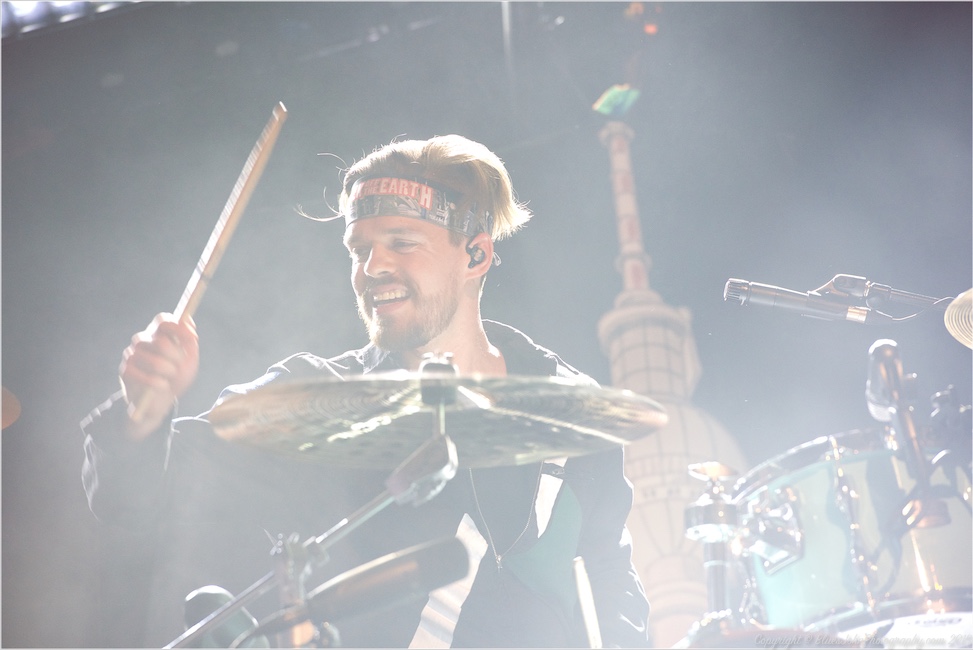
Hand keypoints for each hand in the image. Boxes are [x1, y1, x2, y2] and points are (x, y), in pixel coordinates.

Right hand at [119, 313, 198, 439]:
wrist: (163, 400)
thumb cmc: (176, 376)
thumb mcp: (190, 360)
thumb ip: (190, 341)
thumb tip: (188, 323)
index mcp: (158, 334)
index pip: (162, 320)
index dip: (178, 328)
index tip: (192, 338)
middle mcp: (142, 340)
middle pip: (161, 342)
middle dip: (177, 357)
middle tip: (179, 366)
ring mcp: (131, 354)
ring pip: (154, 361)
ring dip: (168, 372)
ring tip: (170, 378)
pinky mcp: (125, 370)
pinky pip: (142, 375)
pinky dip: (156, 383)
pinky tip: (162, 386)